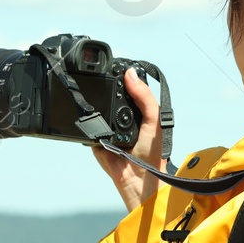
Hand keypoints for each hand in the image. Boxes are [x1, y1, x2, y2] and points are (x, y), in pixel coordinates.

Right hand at [92, 68, 164, 212]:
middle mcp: (122, 118)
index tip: (116, 65)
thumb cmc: (153, 151)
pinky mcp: (95, 139)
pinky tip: (92, 114)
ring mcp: (107, 128)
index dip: (123, 78)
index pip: (128, 89)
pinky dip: (90, 121)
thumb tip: (130, 73)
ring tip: (97, 93)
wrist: (138, 177)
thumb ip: (144, 96)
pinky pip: (88, 126)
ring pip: (97, 108)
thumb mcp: (154, 119)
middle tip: (102, 76)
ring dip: (96, 102)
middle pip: (110, 96)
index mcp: (138, 111)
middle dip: (106, 87)